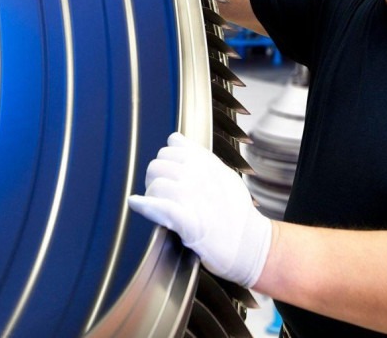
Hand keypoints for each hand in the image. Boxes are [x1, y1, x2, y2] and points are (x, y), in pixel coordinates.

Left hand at [128, 131, 271, 286]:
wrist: (250, 245)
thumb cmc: (237, 214)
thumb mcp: (226, 176)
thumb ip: (202, 158)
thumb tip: (176, 140)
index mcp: (209, 163)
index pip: (173, 144)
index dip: (167, 159)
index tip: (169, 173)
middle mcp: (200, 175)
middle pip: (158, 164)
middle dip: (155, 178)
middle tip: (163, 194)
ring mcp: (194, 197)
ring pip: (155, 183)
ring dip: (152, 195)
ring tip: (157, 205)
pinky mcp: (189, 222)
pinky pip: (159, 206)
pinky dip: (144, 205)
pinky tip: (136, 203)